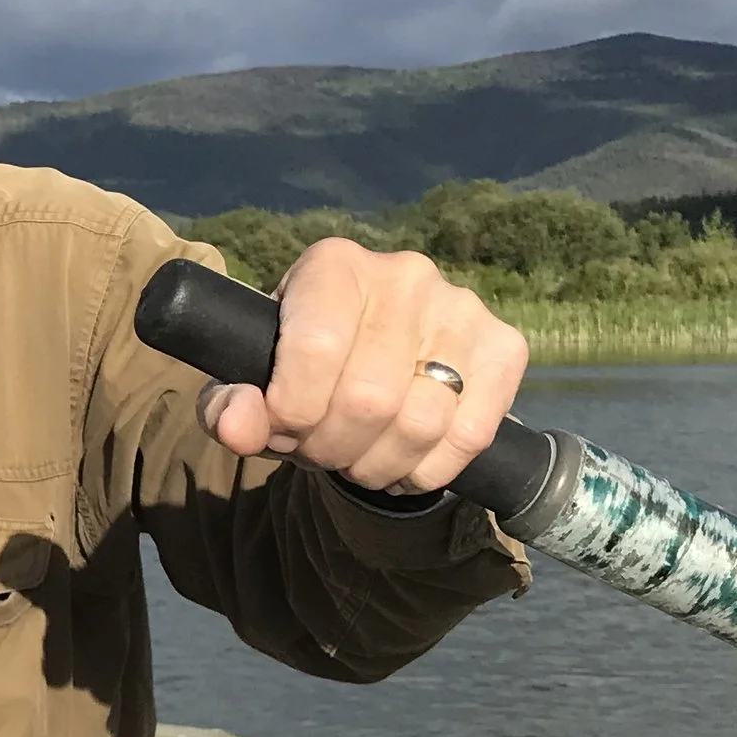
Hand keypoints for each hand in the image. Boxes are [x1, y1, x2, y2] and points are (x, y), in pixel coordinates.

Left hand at [196, 238, 528, 494]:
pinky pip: (469, 436)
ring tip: (354, 459)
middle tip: (318, 452)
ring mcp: (462, 308)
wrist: (369, 357)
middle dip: (331, 447)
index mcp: (332, 265)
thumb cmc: (299, 368)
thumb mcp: (251, 379)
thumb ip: (230, 404)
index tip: (279, 428)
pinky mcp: (505, 347)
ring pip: (420, 424)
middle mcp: (404, 275)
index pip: (315, 348)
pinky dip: (426, 471)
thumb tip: (238, 429)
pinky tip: (400, 463)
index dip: (290, 411)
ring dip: (376, 466)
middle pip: (368, 398)